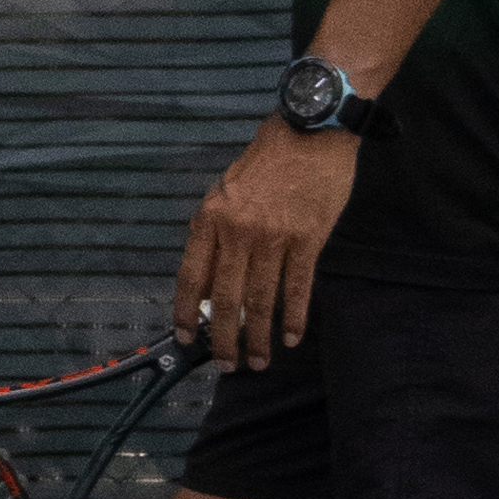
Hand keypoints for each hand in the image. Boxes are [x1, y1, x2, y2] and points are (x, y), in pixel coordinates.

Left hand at [172, 115, 359, 372]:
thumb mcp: (226, 192)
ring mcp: (274, 237)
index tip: (187, 338)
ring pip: (261, 300)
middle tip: (226, 365)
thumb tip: (209, 281)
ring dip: (258, 337)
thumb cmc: (266, 163)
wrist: (311, 133)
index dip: (187, 313)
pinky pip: (297, 288)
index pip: (192, 277)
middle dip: (224, 339)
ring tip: (257, 362)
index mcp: (211, 219)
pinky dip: (293, 318)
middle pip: (227, 298)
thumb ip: (215, 234)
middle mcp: (238, 231)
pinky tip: (289, 338)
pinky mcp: (308, 240)